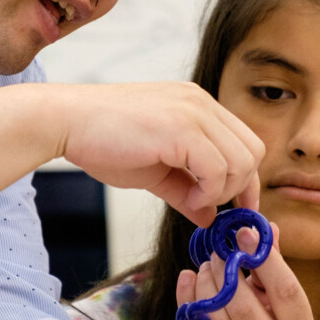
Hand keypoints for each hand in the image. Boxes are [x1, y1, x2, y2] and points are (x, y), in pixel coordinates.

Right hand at [55, 82, 264, 226]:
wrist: (66, 121)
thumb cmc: (102, 141)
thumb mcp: (154, 170)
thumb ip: (185, 190)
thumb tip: (208, 217)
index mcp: (197, 105)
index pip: (245, 142)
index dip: (248, 180)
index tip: (240, 208)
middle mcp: (202, 102)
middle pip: (253, 150)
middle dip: (241, 187)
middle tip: (212, 207)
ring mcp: (194, 112)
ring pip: (242, 160)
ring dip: (223, 191)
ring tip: (194, 201)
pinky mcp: (181, 127)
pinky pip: (218, 168)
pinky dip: (210, 191)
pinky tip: (188, 198)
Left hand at [175, 224, 315, 319]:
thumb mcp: (272, 299)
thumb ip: (271, 266)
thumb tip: (269, 228)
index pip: (287, 292)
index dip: (265, 260)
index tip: (244, 233)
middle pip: (244, 306)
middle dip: (224, 272)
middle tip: (215, 254)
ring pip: (216, 319)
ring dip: (204, 284)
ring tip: (203, 269)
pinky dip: (187, 302)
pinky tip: (189, 284)